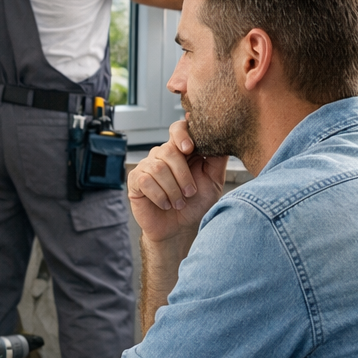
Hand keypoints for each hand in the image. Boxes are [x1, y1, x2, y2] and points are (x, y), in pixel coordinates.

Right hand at [127, 119, 226, 244]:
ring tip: (178, 203)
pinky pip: (146, 181)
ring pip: (158, 168)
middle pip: (169, 151)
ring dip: (173, 190)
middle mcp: (161, 154)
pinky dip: (160, 196)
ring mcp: (146, 166)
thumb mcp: (213, 181)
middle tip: (190, 193)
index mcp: (180, 151)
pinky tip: (165, 204)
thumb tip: (222, 139)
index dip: (181, 134)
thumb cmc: (196, 203)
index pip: (177, 129)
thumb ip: (217, 160)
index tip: (190, 149)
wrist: (179, 229)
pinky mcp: (135, 180)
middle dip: (183, 176)